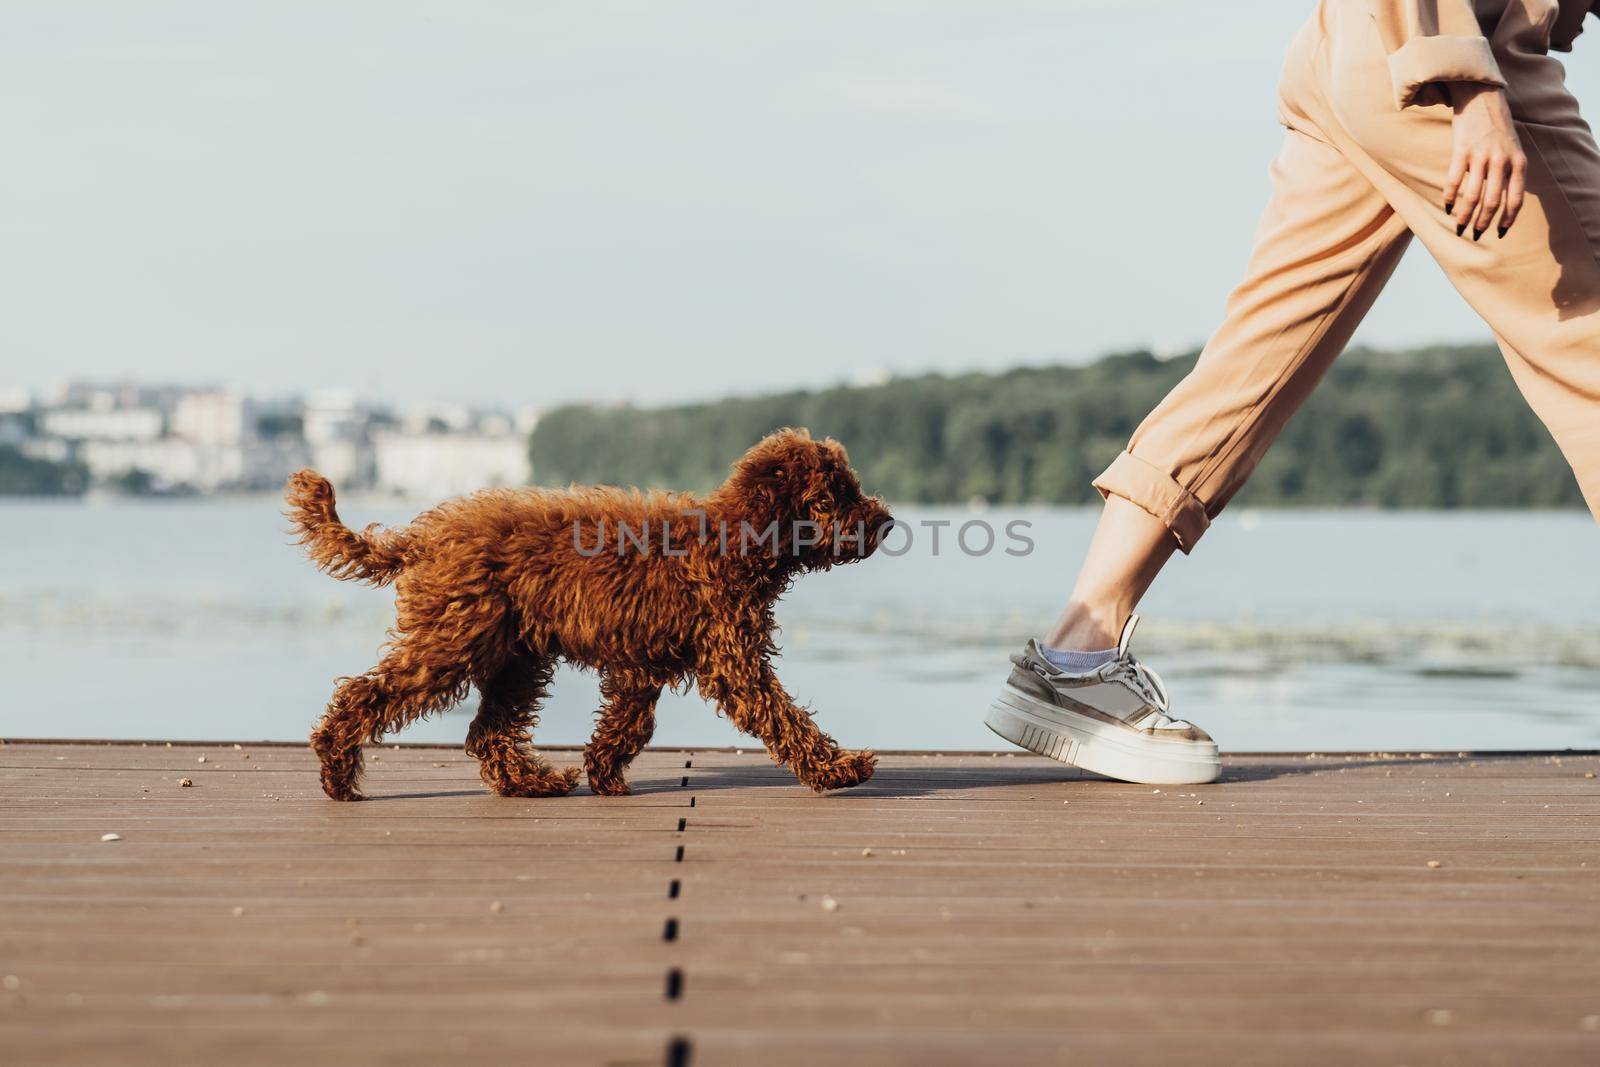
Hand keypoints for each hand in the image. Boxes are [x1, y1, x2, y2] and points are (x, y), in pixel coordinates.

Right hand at [1443, 84, 1526, 238]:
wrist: (1483, 97)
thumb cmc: (1498, 126)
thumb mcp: (1513, 148)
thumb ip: (1510, 171)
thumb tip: (1500, 200)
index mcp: (1518, 162)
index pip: (1515, 198)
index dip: (1507, 218)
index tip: (1499, 232)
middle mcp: (1502, 161)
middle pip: (1492, 201)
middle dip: (1483, 221)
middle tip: (1475, 233)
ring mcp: (1481, 156)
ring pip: (1473, 195)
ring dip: (1465, 214)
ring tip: (1459, 225)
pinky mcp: (1462, 150)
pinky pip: (1454, 180)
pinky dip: (1449, 196)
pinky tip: (1446, 206)